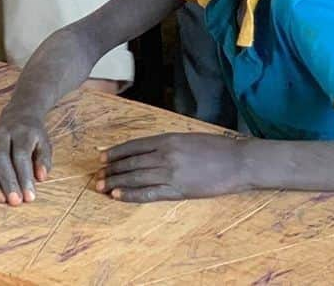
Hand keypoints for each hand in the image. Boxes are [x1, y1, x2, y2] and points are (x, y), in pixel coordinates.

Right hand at [0, 109, 52, 204]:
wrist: (19, 115)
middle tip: (14, 202)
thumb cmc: (33, 136)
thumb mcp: (44, 143)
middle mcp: (2, 133)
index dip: (24, 177)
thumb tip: (40, 178)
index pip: (21, 155)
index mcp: (22, 132)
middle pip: (1, 158)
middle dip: (7, 182)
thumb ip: (44, 160)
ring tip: (0, 199)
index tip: (29, 197)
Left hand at [97, 131, 246, 201]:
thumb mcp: (189, 137)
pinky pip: (149, 193)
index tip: (102, 157)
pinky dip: (132, 194)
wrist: (237, 161)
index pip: (135, 145)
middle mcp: (166, 154)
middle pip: (132, 162)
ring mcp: (171, 172)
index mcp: (169, 138)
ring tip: (101, 187)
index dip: (116, 152)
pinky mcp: (178, 189)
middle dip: (112, 169)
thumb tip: (150, 149)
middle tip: (96, 175)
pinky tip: (119, 196)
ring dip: (116, 182)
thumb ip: (169, 143)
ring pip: (136, 177)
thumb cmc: (216, 148)